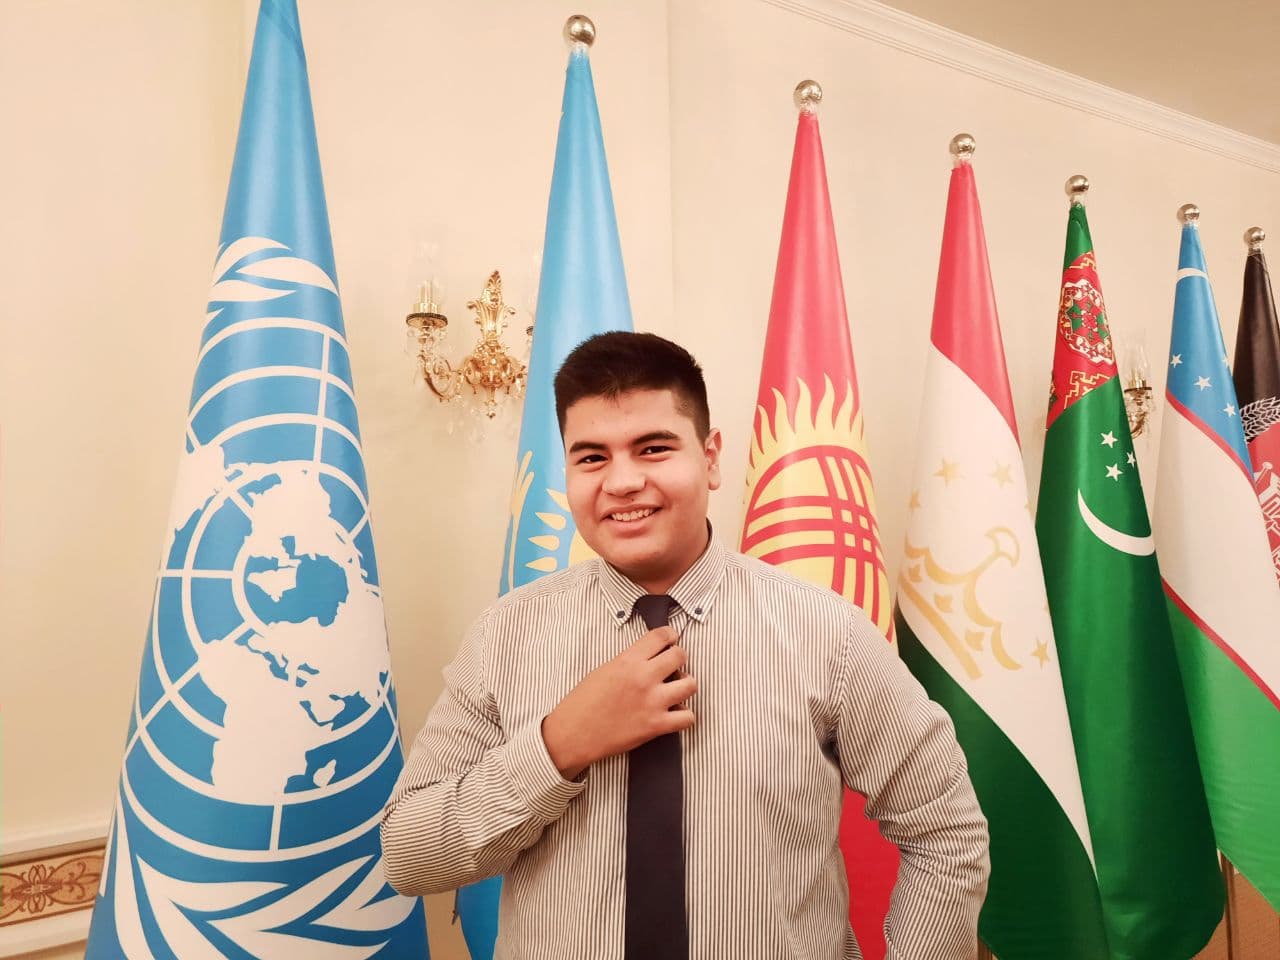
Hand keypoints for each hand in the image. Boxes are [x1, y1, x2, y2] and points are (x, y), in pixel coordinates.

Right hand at [541, 626, 696, 779]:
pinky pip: (688, 717)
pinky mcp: (656, 726)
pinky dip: (684, 716)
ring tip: (676, 690)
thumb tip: (649, 659)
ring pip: (691, 685)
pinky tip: (674, 714)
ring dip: (686, 686)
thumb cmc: (582, 703)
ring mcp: (652, 702)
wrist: (573, 734)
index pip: (661, 636)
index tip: (671, 639)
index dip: (670, 635)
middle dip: (679, 659)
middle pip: (680, 655)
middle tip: (673, 666)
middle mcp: (643, 678)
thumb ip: (629, 662)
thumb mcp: (603, 670)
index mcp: (627, 661)